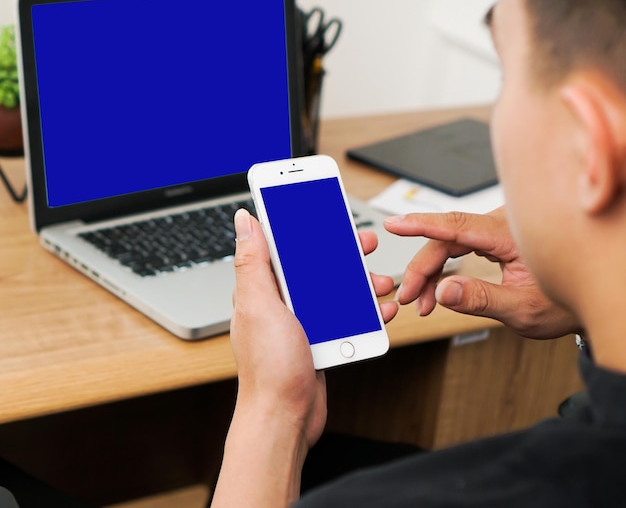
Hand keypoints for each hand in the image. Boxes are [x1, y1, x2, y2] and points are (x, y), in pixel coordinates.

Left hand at [212, 211, 396, 507]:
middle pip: (317, 263)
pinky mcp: (320, 337)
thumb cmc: (269, 368)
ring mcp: (303, 319)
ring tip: (380, 283)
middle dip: (343, 252)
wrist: (286, 419)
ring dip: (361, 282)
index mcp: (264, 286)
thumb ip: (254, 260)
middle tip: (365, 243)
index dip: (304, 223)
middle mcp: (282, 299)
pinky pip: (346, 315)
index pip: (283, 243)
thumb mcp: (260, 305)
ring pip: (336, 288)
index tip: (324, 207)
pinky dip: (365, 310)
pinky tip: (379, 310)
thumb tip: (245, 220)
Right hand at [383, 207, 580, 338]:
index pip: (456, 226)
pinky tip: (435, 289)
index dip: (421, 224)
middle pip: (445, 239)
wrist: (584, 297)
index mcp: (509, 236)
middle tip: (408, 297)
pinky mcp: (492, 238)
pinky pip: (457, 246)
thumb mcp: (523, 310)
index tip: (394, 224)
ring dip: (429, 271)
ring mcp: (495, 230)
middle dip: (421, 269)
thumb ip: (481, 300)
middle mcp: (500, 226)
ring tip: (420, 302)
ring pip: (448, 243)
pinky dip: (442, 268)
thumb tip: (444, 292)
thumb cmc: (563, 303)